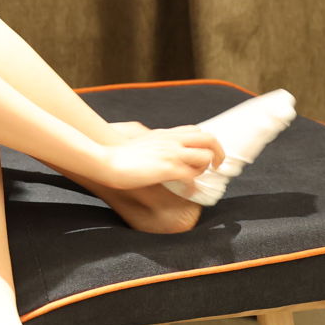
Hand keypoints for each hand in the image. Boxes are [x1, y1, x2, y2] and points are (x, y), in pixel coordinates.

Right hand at [96, 125, 225, 190]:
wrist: (107, 160)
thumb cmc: (120, 156)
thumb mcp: (142, 143)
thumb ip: (157, 145)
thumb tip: (161, 155)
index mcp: (167, 135)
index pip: (198, 131)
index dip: (207, 143)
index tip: (207, 155)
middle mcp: (172, 141)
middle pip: (209, 140)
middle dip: (218, 153)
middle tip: (216, 166)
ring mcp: (171, 154)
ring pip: (205, 157)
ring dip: (204, 170)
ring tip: (196, 179)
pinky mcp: (167, 169)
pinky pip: (191, 176)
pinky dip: (193, 186)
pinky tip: (188, 192)